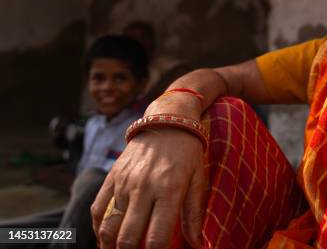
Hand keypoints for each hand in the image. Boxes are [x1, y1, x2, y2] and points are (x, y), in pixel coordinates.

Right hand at [91, 129, 206, 248]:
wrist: (167, 120)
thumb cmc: (187, 151)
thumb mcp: (198, 178)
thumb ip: (194, 212)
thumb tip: (196, 243)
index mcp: (169, 190)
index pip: (156, 237)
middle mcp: (143, 188)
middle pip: (127, 237)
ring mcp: (124, 182)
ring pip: (108, 226)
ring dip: (109, 246)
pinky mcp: (112, 176)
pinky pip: (97, 209)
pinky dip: (98, 228)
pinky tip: (106, 238)